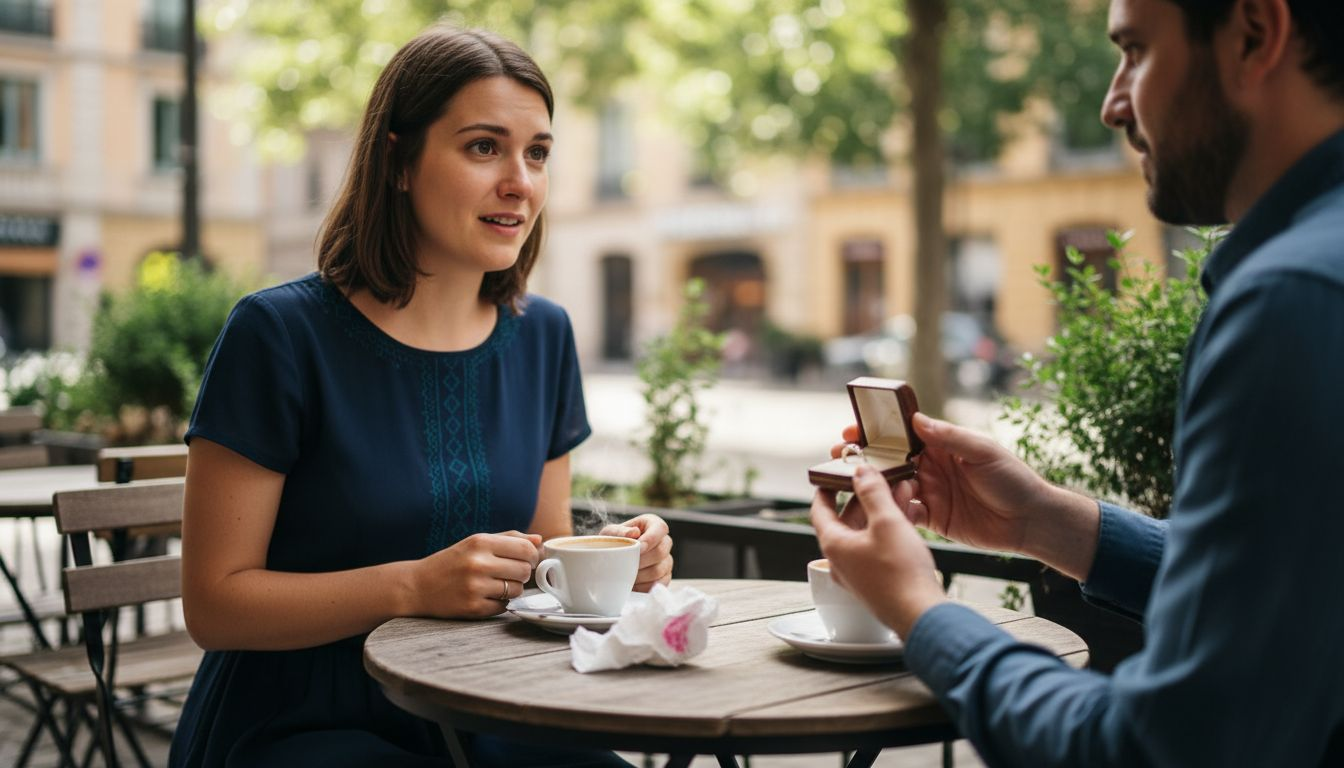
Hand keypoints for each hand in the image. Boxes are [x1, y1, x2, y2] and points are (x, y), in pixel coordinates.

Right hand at [414, 531, 541, 617]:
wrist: (418, 586)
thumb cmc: (452, 562)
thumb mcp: (476, 542)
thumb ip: (509, 538)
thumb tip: (540, 540)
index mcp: (480, 542)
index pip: (526, 548)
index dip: (532, 556)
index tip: (526, 559)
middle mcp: (478, 563)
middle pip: (524, 570)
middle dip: (522, 573)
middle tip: (508, 573)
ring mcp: (475, 587)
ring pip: (517, 590)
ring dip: (511, 589)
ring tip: (494, 584)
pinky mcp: (473, 608)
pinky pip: (503, 606)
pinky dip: (499, 603)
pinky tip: (484, 596)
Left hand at [600, 514, 673, 590]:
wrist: (610, 561)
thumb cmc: (613, 543)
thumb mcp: (610, 533)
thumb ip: (620, 531)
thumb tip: (634, 533)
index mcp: (653, 525)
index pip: (661, 528)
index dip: (651, 538)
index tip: (638, 547)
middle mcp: (664, 542)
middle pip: (661, 551)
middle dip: (642, 560)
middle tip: (627, 564)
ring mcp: (666, 561)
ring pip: (659, 570)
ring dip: (640, 575)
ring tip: (626, 574)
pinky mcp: (665, 577)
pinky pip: (659, 584)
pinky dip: (644, 586)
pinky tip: (633, 584)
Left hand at [811, 464, 944, 637]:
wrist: (921, 615)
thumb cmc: (900, 572)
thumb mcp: (887, 522)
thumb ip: (873, 492)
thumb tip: (860, 471)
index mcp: (834, 545)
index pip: (820, 510)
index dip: (825, 489)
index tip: (831, 474)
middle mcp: (841, 561)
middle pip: (846, 519)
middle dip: (864, 495)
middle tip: (877, 476)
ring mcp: (859, 573)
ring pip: (865, 532)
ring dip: (881, 509)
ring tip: (901, 488)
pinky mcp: (877, 581)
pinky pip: (878, 546)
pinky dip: (889, 528)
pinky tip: (908, 514)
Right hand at [836, 414, 1098, 578]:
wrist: (1030, 520)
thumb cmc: (1013, 479)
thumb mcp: (983, 451)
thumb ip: (949, 437)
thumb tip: (917, 421)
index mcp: (941, 446)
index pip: (902, 435)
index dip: (876, 432)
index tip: (853, 429)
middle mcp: (931, 467)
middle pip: (889, 460)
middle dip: (863, 457)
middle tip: (840, 456)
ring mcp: (930, 492)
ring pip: (891, 486)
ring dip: (870, 484)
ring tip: (848, 482)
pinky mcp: (932, 518)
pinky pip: (904, 513)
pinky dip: (889, 510)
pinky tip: (876, 508)